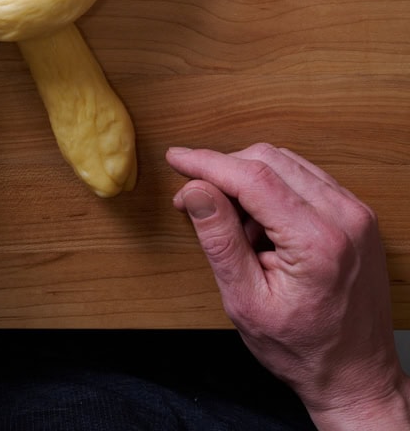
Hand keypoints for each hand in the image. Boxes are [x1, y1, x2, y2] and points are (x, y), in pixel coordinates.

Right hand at [167, 143, 409, 429]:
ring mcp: (356, 212)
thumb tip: (195, 189)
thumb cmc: (302, 349)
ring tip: (238, 229)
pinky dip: (274, 189)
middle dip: (225, 170)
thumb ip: (220, 239)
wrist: (357, 375)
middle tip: (197, 201)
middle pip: (269, 160)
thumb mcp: (246, 302)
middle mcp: (344, 217)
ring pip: (287, 163)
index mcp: (318, 241)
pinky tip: (263, 227)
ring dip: (250, 180)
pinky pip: (305, 177)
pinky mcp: (357, 214)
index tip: (176, 158)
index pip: (253, 177)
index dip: (208, 162)